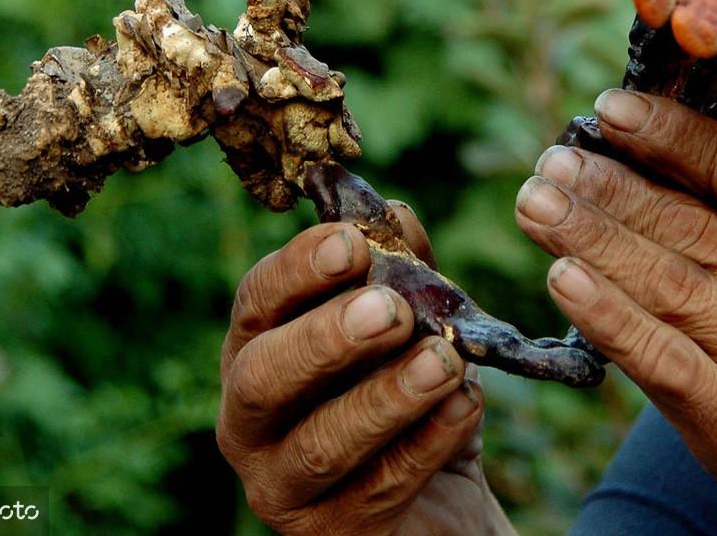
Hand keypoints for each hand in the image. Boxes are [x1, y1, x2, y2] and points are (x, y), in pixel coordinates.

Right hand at [217, 203, 510, 534]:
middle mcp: (250, 417)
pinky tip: (466, 406)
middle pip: (266, 377)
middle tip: (392, 310)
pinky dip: (428, 443)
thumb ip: (400, 268)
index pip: (258, 300)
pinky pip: (378, 490)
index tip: (353, 243)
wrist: (433, 497)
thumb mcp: (405, 322)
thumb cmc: (400, 387)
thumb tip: (396, 213)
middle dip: (329, 339)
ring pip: (322, 444)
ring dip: (388, 397)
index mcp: (258, 347)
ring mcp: (283, 485)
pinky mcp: (331, 534)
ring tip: (444, 361)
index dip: (300, 268)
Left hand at [516, 90, 716, 533]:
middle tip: (555, 158)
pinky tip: (562, 275)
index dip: (677, 138)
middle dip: (616, 188)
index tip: (612, 110)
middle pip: (702, 232)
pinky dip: (609, 315)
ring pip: (674, 288)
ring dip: (594, 238)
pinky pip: (665, 363)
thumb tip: (655, 141)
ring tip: (538, 203)